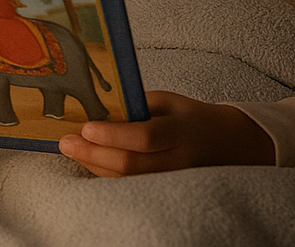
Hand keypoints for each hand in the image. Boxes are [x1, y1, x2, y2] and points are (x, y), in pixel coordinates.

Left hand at [58, 90, 274, 176]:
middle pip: (131, 165)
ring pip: (128, 181)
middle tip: (65, 143)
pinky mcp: (165, 193)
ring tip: (73, 151)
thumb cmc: (191, 117)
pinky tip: (91, 163)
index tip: (86, 127)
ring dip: (96, 166)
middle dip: (93, 154)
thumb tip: (100, 111)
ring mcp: (172, 181)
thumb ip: (138, 106)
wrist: (229, 144)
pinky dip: (108, 176)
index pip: (145, 137)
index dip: (114, 135)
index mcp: (180, 131)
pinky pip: (132, 188)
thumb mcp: (169, 101)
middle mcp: (178, 161)